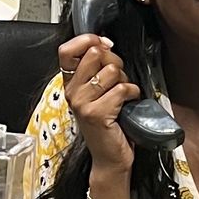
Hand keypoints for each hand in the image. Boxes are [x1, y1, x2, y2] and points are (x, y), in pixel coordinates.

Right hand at [58, 33, 141, 173]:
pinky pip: (121, 89)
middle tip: (116, 80)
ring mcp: (82, 103)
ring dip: (124, 81)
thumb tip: (105, 43)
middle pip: (96, 54)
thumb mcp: (98, 92)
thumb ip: (97, 68)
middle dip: (114, 62)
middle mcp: (72, 92)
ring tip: (121, 96)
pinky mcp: (96, 114)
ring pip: (112, 71)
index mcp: (70, 83)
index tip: (105, 45)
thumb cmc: (109, 122)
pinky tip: (127, 105)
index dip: (88, 40)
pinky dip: (132, 94)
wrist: (109, 157)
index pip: (66, 50)